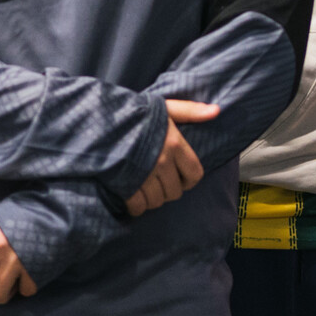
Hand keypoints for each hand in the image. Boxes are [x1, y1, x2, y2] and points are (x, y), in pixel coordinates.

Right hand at [124, 99, 219, 215]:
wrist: (99, 120)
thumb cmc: (134, 114)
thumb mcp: (164, 108)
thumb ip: (190, 111)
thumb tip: (216, 111)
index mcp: (175, 144)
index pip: (195, 174)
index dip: (189, 180)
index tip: (180, 177)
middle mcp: (162, 162)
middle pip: (175, 192)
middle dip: (169, 190)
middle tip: (159, 183)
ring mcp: (144, 175)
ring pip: (157, 201)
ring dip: (153, 199)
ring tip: (146, 190)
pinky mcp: (126, 184)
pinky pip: (138, 206)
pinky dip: (137, 207)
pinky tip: (133, 199)